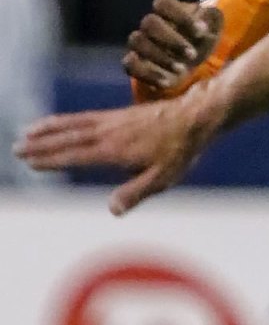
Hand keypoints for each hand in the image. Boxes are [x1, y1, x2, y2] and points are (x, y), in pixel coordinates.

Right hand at [13, 87, 221, 215]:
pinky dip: (67, 119)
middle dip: (42, 144)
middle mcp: (110, 132)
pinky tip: (59, 124)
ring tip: (27, 131)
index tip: (29, 161)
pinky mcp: (119, 115)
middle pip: (69, 138)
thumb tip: (112, 209)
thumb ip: (137, 192)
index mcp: (117, 150)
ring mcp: (113, 121)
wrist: (196, 116)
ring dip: (50, 128)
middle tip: (16, 149)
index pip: (77, 155)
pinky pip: (86, 117)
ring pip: (74, 124)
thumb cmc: (181, 150)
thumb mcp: (164, 177)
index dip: (52, 159)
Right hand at [123, 0, 222, 92]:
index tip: (201, 31)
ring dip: (160, 57)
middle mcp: (150, 24)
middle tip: (192, 55)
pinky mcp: (135, 62)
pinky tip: (166, 83)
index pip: (164, 3)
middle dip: (171, 40)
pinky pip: (129, 64)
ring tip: (182, 69)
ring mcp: (140, 42)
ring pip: (137, 41)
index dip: (181, 16)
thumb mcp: (213, 26)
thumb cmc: (202, 38)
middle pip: (149, 23)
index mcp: (169, 10)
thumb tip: (202, 25)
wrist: (193, 61)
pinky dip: (147, 74)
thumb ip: (211, 19)